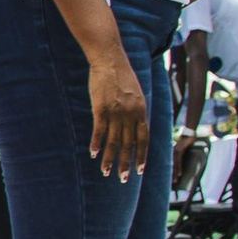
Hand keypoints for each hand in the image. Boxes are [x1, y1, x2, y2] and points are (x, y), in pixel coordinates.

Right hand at [86, 45, 150, 179]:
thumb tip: (136, 127)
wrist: (110, 59)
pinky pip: (99, 131)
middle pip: (128, 144)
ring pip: (113, 141)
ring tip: (106, 172)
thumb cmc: (122, 75)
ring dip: (110, 159)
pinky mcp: (100, 108)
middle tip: (123, 179)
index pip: (143, 139)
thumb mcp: (137, 93)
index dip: (141, 156)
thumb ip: (137, 111)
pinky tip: (94, 154)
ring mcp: (115, 112)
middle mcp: (130, 114)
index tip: (139, 171)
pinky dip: (96, 144)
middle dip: (126, 163)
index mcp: (141, 111)